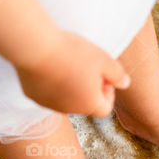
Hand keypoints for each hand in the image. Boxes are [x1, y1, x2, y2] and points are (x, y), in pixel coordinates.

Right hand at [15, 31, 130, 117]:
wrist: (36, 48)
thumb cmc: (73, 53)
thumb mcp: (104, 60)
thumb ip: (117, 74)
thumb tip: (125, 84)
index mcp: (89, 104)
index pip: (105, 108)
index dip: (108, 92)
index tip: (102, 73)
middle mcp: (69, 110)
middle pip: (85, 103)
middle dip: (89, 88)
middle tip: (85, 64)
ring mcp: (49, 104)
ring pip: (65, 98)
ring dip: (70, 85)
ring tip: (67, 62)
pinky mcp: (33, 96)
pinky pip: (48, 92)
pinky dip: (52, 82)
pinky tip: (50, 64)